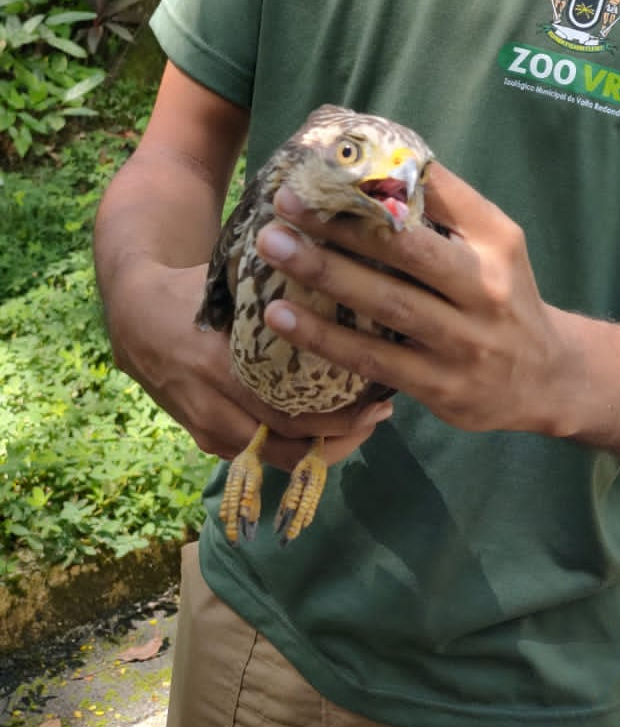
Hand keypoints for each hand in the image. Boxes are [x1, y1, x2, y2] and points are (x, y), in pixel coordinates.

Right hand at [105, 262, 392, 471]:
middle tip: (379, 414)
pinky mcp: (203, 436)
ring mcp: (205, 427)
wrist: (132, 313)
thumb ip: (273, 286)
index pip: (287, 413)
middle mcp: (212, 407)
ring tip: (360, 425)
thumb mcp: (227, 280)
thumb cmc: (190, 288)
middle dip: (340, 438)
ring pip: (272, 459)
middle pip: (286, 446)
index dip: (338, 418)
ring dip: (320, 449)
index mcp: (220, 366)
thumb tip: (343, 267)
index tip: (377, 399)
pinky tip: (323, 429)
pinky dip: (291, 448)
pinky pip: (254, 454)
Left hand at [255, 162, 572, 435]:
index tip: (325, 164)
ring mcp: (462, 341)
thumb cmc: (504, 296)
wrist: (547, 380)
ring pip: (386, 303)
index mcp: (495, 241)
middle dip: (340, 225)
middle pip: (405, 250)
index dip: (380, 178)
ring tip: (274, 249)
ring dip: (325, 275)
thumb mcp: (495, 244)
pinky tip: (282, 317)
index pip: (438, 197)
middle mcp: (483, 287)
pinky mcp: (440, 386)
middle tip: (284, 203)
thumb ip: (446, 207)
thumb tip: (377, 158)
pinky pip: (374, 358)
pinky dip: (326, 337)